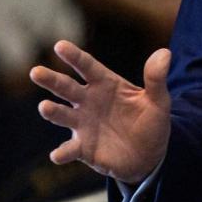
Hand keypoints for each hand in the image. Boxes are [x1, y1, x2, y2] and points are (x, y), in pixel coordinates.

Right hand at [30, 40, 171, 183]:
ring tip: (44, 107)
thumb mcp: (159, 100)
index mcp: (106, 84)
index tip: (60, 45)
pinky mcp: (83, 148)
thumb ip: (156, 78)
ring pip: (62, 115)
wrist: (149, 155)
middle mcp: (89, 101)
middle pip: (66, 87)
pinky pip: (69, 149)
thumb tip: (165, 53)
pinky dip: (62, 152)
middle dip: (51, 80)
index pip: (88, 66)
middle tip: (36, 72)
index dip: (74, 56)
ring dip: (52, 111)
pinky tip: (57, 155)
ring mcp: (83, 124)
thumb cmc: (151, 122)